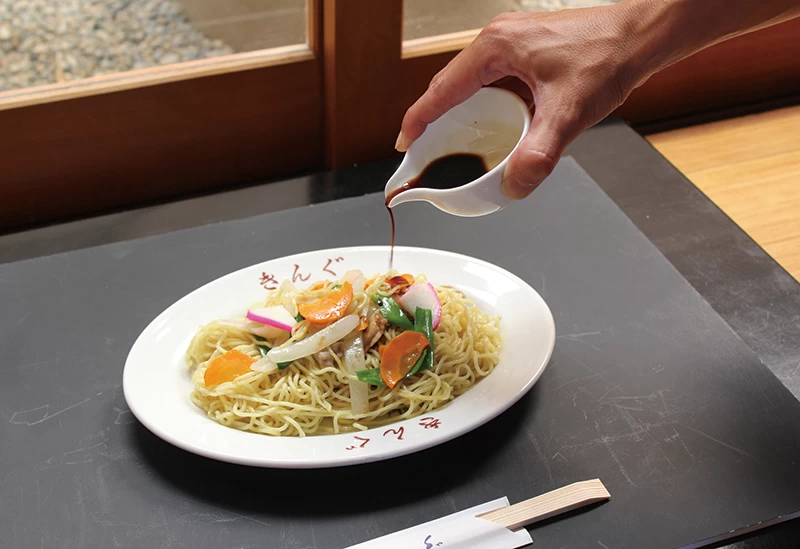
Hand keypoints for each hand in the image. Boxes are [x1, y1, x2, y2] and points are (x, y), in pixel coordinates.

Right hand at [396, 5, 650, 199]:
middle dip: (434, 120)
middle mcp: (499, 41)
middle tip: (425, 152)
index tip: (405, 145)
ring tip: (452, 146)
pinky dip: (484, 109)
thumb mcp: (569, 111)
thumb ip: (539, 153)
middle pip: (451, 86)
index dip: (418, 119)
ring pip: (472, 86)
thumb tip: (513, 186)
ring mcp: (513, 46)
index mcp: (496, 46)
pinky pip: (492, 84)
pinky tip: (492, 130)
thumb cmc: (608, 56)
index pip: (442, 89)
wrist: (642, 36)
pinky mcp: (527, 54)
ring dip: (460, 115)